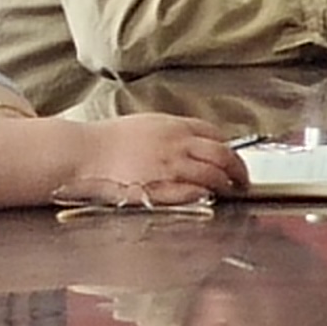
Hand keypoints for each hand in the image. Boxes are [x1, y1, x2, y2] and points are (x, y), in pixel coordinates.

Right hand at [81, 111, 241, 202]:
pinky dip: (205, 195)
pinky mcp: (159, 188)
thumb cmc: (108, 141)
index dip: (228, 148)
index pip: (214, 134)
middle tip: (243, 180)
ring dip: (226, 185)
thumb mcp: (146, 125)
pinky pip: (192, 192)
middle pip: (222, 154)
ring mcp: (170, 166)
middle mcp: (177, 144)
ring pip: (212, 174)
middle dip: (238, 168)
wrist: (83, 153)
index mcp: (174, 126)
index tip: (232, 158)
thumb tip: (190, 143)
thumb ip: (171, 134)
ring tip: (231, 193)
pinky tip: (208, 200)